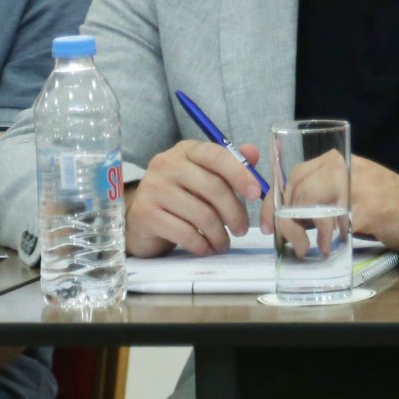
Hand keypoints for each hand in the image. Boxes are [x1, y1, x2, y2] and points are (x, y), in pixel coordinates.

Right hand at [125, 140, 263, 257]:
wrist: (143, 219)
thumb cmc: (182, 195)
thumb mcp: (207, 175)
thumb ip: (232, 164)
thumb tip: (254, 153)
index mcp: (187, 150)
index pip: (217, 156)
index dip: (240, 174)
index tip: (256, 194)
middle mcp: (166, 164)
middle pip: (212, 187)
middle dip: (234, 212)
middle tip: (242, 229)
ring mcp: (152, 188)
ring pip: (200, 213)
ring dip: (219, 233)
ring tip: (224, 243)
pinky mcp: (144, 214)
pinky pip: (183, 232)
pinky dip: (201, 244)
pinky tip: (206, 248)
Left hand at [258, 154, 398, 252]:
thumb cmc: (391, 205)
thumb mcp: (353, 190)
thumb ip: (324, 195)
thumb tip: (286, 214)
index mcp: (341, 162)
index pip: (295, 174)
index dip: (274, 199)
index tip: (267, 221)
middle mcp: (348, 168)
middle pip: (298, 187)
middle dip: (283, 217)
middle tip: (287, 239)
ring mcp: (359, 186)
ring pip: (310, 202)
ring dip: (301, 229)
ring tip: (307, 247)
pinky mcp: (369, 207)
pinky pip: (333, 221)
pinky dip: (325, 238)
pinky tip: (329, 247)